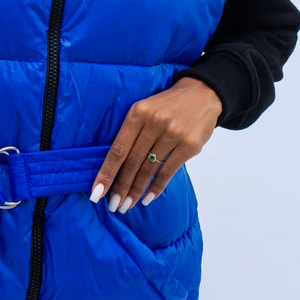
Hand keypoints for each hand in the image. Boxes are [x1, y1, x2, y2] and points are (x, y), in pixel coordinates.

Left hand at [89, 77, 222, 212]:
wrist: (202, 93)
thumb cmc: (167, 105)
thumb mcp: (144, 109)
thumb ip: (132, 133)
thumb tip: (115, 167)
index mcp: (137, 113)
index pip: (118, 149)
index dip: (107, 173)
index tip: (96, 192)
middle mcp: (154, 123)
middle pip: (132, 162)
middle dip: (121, 187)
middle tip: (113, 206)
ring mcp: (173, 134)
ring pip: (148, 169)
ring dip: (137, 191)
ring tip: (127, 205)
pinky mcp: (189, 145)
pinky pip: (168, 171)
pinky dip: (156, 187)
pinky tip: (147, 198)